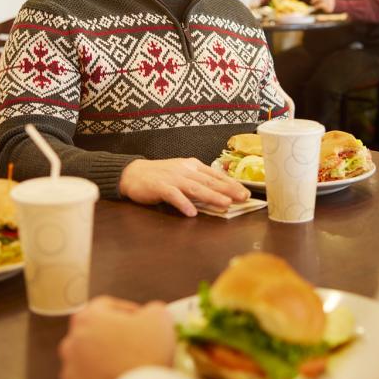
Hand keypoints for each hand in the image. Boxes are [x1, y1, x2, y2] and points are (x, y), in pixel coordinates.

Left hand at [59, 297, 175, 378]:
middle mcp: (71, 344)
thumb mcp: (159, 318)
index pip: (105, 306)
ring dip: (102, 365)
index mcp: (87, 318)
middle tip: (134, 348)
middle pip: (91, 335)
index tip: (141, 321)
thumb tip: (150, 314)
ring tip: (126, 371)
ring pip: (86, 364)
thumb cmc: (147, 354)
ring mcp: (69, 374)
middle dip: (110, 339)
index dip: (126, 311)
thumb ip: (152, 310)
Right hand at [119, 158, 249, 215]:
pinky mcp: (159, 187)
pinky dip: (182, 203)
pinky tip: (191, 213)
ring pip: (195, 188)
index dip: (231, 183)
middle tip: (243, 197)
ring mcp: (172, 178)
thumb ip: (198, 181)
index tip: (246, 191)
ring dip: (211, 196)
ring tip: (225, 204)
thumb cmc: (160, 176)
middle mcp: (185, 170)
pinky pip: (173, 195)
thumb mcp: (182, 173)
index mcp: (192, 165)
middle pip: (209, 181)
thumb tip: (221, 191)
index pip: (215, 175)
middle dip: (228, 189)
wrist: (133, 173)